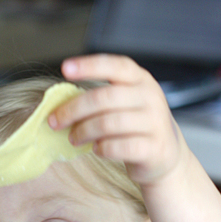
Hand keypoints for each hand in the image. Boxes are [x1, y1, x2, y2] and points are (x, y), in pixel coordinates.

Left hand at [48, 54, 187, 185]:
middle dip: (73, 110)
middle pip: (103, 98)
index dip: (89, 66)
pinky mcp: (153, 147)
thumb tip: (61, 105)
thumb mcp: (124, 104)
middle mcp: (150, 97)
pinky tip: (96, 149)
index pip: (114, 65)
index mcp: (140, 80)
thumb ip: (101, 99)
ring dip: (84, 131)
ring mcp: (155, 122)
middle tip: (55, 122)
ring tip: (73, 138)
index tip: (65, 69)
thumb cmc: (135, 128)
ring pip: (108, 123)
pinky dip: (101, 148)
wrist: (165, 156)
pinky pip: (119, 146)